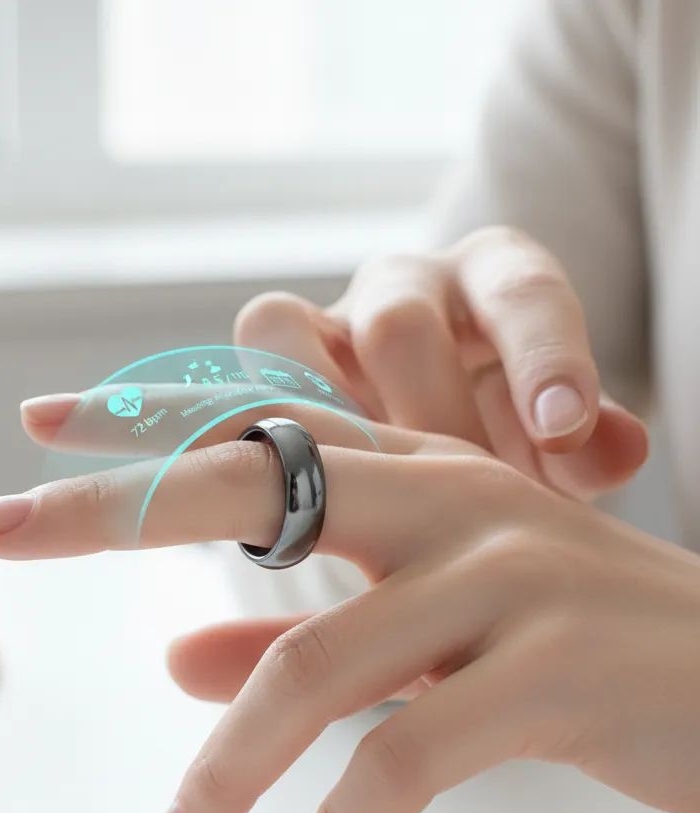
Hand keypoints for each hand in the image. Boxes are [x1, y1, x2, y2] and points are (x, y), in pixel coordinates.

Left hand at [0, 428, 699, 812]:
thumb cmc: (564, 640)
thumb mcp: (423, 622)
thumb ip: (299, 630)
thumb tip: (176, 660)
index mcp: (414, 474)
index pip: (251, 424)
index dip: (139, 421)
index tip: (31, 431)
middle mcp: (447, 497)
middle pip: (249, 480)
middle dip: (112, 507)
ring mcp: (504, 575)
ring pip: (317, 662)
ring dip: (227, 766)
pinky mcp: (555, 671)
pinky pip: (412, 752)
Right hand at [231, 226, 647, 499]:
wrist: (433, 414)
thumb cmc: (503, 427)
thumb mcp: (559, 437)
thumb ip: (591, 445)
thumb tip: (608, 459)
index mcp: (497, 278)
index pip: (522, 294)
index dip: (541, 358)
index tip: (561, 431)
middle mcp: (408, 282)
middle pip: (398, 323)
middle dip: (420, 421)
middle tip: (448, 503)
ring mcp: (327, 314)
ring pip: (285, 331)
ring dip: (312, 426)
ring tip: (353, 502)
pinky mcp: (271, 351)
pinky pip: (235, 369)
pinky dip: (252, 422)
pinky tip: (284, 491)